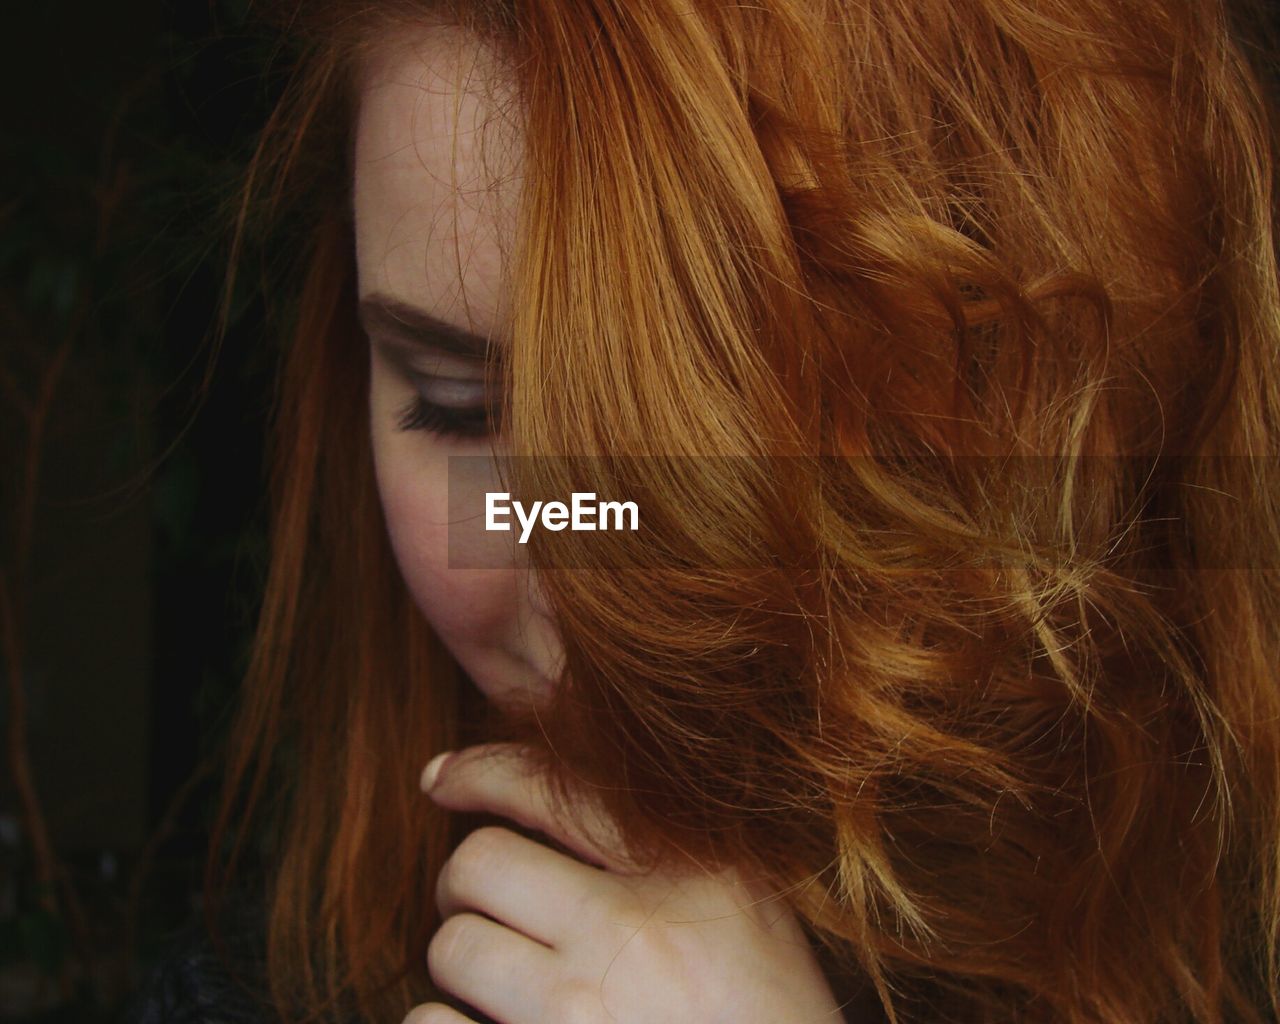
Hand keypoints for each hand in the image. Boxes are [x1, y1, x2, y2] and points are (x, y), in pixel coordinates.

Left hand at [405, 744, 843, 1023]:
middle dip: (464, 887)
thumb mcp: (749, 918)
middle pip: (479, 863)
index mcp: (696, 874)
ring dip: (462, 966)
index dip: (481, 770)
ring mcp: (585, 1009)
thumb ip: (672, 856)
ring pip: (453, 946)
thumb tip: (561, 788)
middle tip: (482, 910)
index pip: (558, 784)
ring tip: (502, 987)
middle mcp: (637, 929)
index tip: (442, 777)